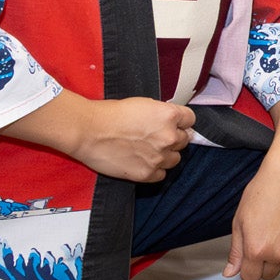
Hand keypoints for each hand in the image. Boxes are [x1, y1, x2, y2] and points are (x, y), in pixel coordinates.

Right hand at [73, 97, 194, 182]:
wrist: (88, 131)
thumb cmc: (109, 114)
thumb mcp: (143, 104)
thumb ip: (161, 114)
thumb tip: (171, 121)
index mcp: (169, 115)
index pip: (190, 120)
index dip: (181, 122)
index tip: (174, 125)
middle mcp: (169, 136)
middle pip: (184, 140)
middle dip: (172, 138)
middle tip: (155, 138)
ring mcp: (159, 157)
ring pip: (175, 159)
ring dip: (165, 155)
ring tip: (147, 151)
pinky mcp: (147, 173)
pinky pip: (161, 174)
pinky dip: (154, 170)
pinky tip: (142, 162)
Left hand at [226, 153, 279, 279]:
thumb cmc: (262, 192)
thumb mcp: (240, 221)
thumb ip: (236, 251)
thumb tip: (230, 273)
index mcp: (255, 250)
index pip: (250, 278)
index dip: (248, 267)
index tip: (250, 257)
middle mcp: (277, 253)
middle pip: (268, 275)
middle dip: (264, 263)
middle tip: (265, 239)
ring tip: (279, 230)